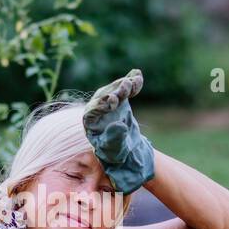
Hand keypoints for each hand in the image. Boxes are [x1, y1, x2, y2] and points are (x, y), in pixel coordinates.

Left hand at [82, 67, 155, 192]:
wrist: (125, 151)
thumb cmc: (115, 153)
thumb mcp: (114, 150)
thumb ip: (114, 139)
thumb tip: (118, 125)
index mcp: (90, 122)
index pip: (93, 110)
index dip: (102, 104)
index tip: (113, 101)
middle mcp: (96, 110)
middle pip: (103, 96)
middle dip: (115, 91)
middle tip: (125, 85)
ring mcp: (108, 103)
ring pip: (115, 90)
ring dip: (124, 85)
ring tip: (134, 81)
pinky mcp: (120, 100)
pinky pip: (125, 90)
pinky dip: (132, 83)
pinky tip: (138, 74)